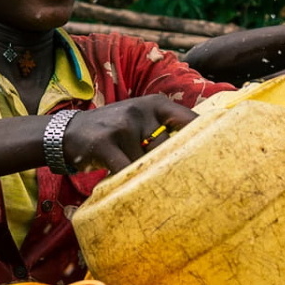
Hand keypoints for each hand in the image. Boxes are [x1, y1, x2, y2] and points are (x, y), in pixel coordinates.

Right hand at [63, 94, 196, 172]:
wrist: (68, 133)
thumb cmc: (114, 131)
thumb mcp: (141, 120)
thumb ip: (166, 128)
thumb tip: (200, 151)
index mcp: (156, 103)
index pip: (189, 119)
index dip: (204, 137)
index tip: (216, 155)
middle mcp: (140, 110)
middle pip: (168, 148)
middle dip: (167, 166)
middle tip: (169, 180)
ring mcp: (122, 125)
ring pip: (146, 162)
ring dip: (140, 173)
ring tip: (131, 172)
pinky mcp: (104, 143)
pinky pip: (125, 170)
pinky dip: (125, 179)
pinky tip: (120, 181)